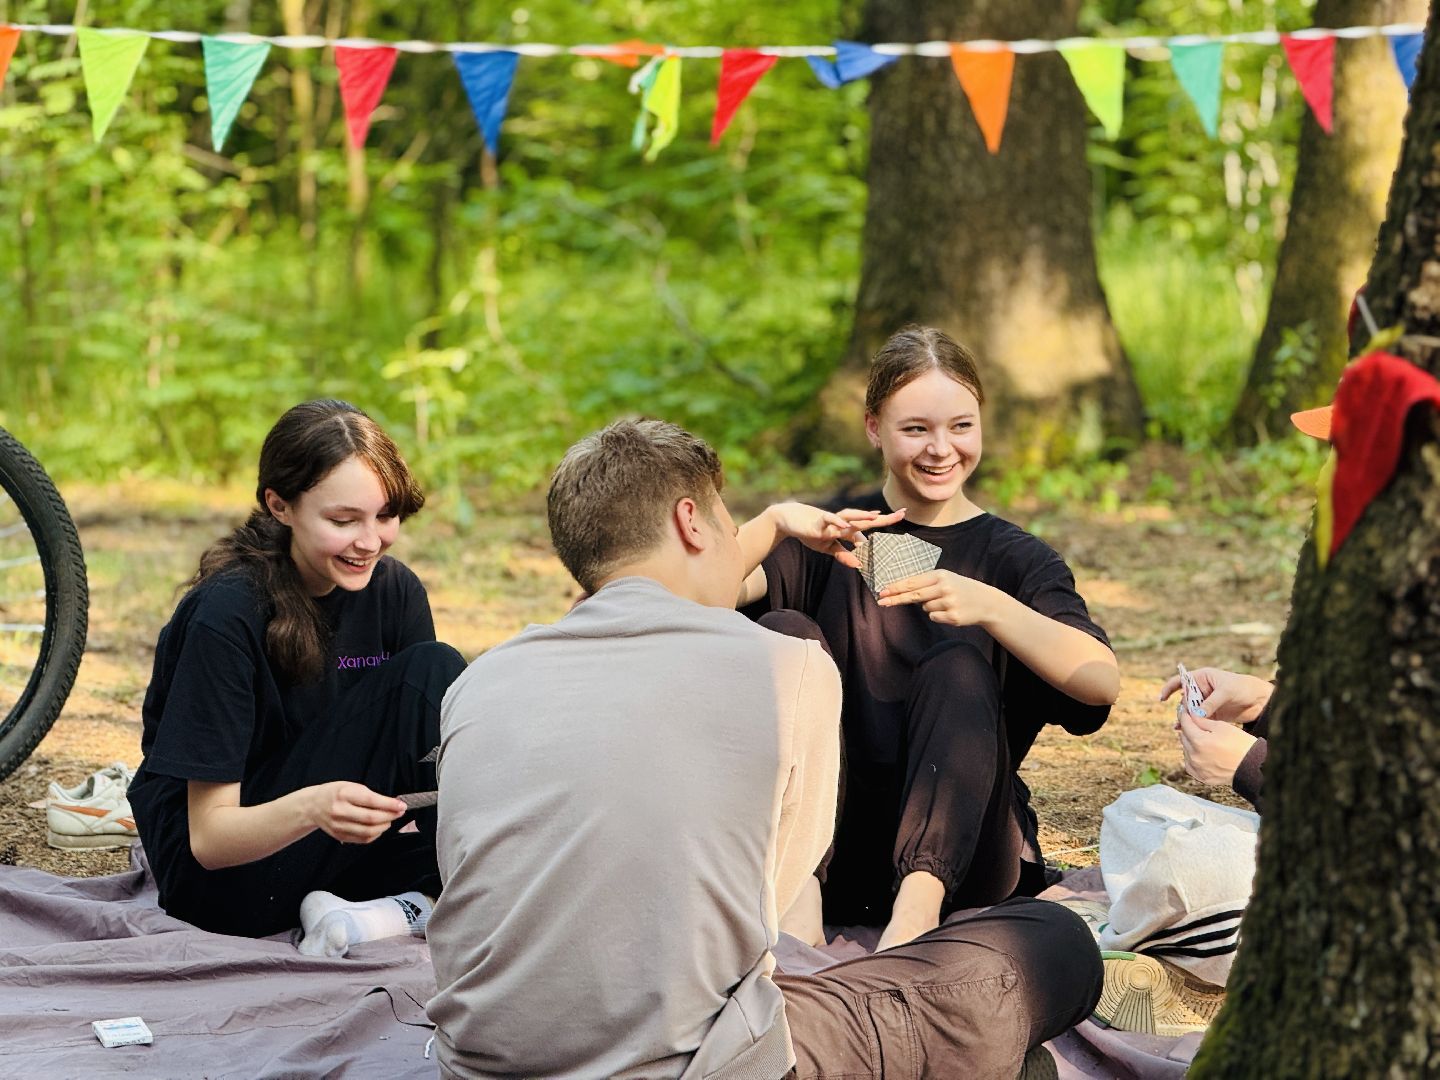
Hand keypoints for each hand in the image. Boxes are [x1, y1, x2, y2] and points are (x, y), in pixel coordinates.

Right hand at [303, 781, 405, 844]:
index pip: (372, 801)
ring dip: (384, 826)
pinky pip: (362, 839)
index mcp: (344, 794)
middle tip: (399, 812)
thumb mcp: (351, 786)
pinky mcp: (339, 835)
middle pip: (371, 819)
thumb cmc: (334, 793)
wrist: (313, 805)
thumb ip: (370, 795)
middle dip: (390, 816)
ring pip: (368, 831)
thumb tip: (391, 803)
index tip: (401, 805)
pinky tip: (378, 828)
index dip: (390, 804)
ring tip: (389, 820)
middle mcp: (340, 811)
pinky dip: (375, 835)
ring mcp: (339, 825)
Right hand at [766, 503, 905, 568]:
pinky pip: (829, 520)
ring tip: (878, 517)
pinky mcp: (818, 522)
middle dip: (883, 519)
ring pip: (849, 518)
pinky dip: (837, 522)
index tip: (900, 520)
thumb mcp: (827, 547)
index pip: (868, 529)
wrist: (787, 520)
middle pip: (866, 521)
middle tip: (902, 513)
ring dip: (863, 517)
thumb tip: (858, 565)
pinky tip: (846, 524)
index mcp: (845, 529)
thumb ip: (842, 554)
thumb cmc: (809, 531)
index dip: (882, 526)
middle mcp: (842, 523)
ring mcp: (831, 521)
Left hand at [877, 569, 997, 626]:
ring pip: (925, 608)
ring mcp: (949, 602)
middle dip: (896, 599)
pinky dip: (938, 615)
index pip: (913, 582)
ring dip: (930, 607)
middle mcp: (944, 587)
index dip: (897, 587)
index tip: (883, 591)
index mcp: (941, 575)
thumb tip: (901, 590)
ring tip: (945, 603)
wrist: (986, 602)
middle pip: (914, 595)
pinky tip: (949, 611)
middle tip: (882, 602)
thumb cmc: (960, 589)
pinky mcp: (953, 616)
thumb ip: (926, 583)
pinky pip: (934, 617)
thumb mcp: (946, 579)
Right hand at [1159, 666, 1272, 724]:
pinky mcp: (1211, 714)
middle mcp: (1201, 689)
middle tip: (1183, 717)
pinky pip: (1197, 719)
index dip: (1169, 688)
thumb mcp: (1226, 693)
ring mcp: (1205, 702)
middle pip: (1184, 698)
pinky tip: (1185, 731)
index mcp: (1202, 678)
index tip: (1162, 698)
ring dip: (1185, 718)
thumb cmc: (1243, 688)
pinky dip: (1192, 724)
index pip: (1180, 680)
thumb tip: (1196, 714)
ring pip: (1189, 710)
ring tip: (1180, 727)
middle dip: (1181, 708)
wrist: (1260, 700)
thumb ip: (1210, 703)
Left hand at [1176, 706, 1257, 787]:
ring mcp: (1197, 768)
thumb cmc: (1240, 744)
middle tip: (1194, 724)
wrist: (1253, 766)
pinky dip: (1193, 758)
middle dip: (1188, 729)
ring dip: (1190, 744)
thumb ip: (1202, 721)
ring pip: (1186, 750)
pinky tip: (1202, 754)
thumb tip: (1191, 715)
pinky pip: (1190, 764)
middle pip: (1184, 737)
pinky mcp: (1201, 777)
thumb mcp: (1222, 727)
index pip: (1185, 724)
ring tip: (1203, 740)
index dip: (1185, 715)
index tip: (1185, 711)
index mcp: (1199, 741)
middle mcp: (1194, 756)